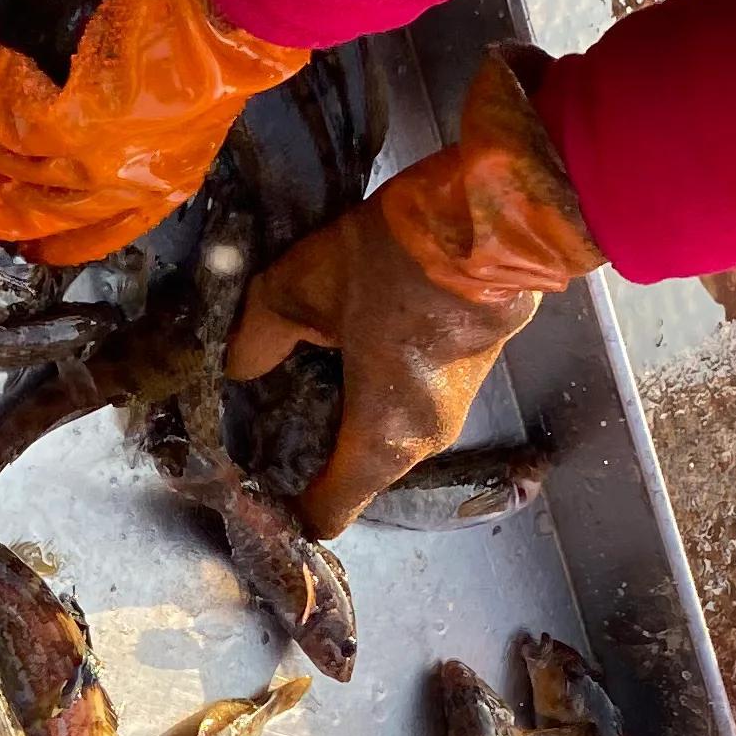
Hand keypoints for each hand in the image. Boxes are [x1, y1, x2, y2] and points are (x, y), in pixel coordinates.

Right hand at [0, 0, 310, 263]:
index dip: (45, 240)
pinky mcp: (88, 124)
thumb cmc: (224, 17)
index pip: (97, 236)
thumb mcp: (183, 92)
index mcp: (166, 179)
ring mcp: (109, 160)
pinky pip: (14, 119)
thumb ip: (135, 115)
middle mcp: (135, 183)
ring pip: (12, 164)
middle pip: (36, 217)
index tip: (12, 239)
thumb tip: (83, 107)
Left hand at [228, 47, 603, 532]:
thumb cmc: (396, 264)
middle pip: (348, 474)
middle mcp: (419, 442)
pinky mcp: (462, 376)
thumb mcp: (301, 289)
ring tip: (291, 376)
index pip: (325, 515)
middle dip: (305, 454)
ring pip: (375, 436)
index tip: (249, 480)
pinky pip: (399, 404)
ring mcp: (448, 411)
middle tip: (257, 417)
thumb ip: (258, 337)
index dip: (282, 507)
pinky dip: (367, 391)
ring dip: (337, 416)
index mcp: (378, 441)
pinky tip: (338, 351)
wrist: (494, 221)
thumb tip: (240, 364)